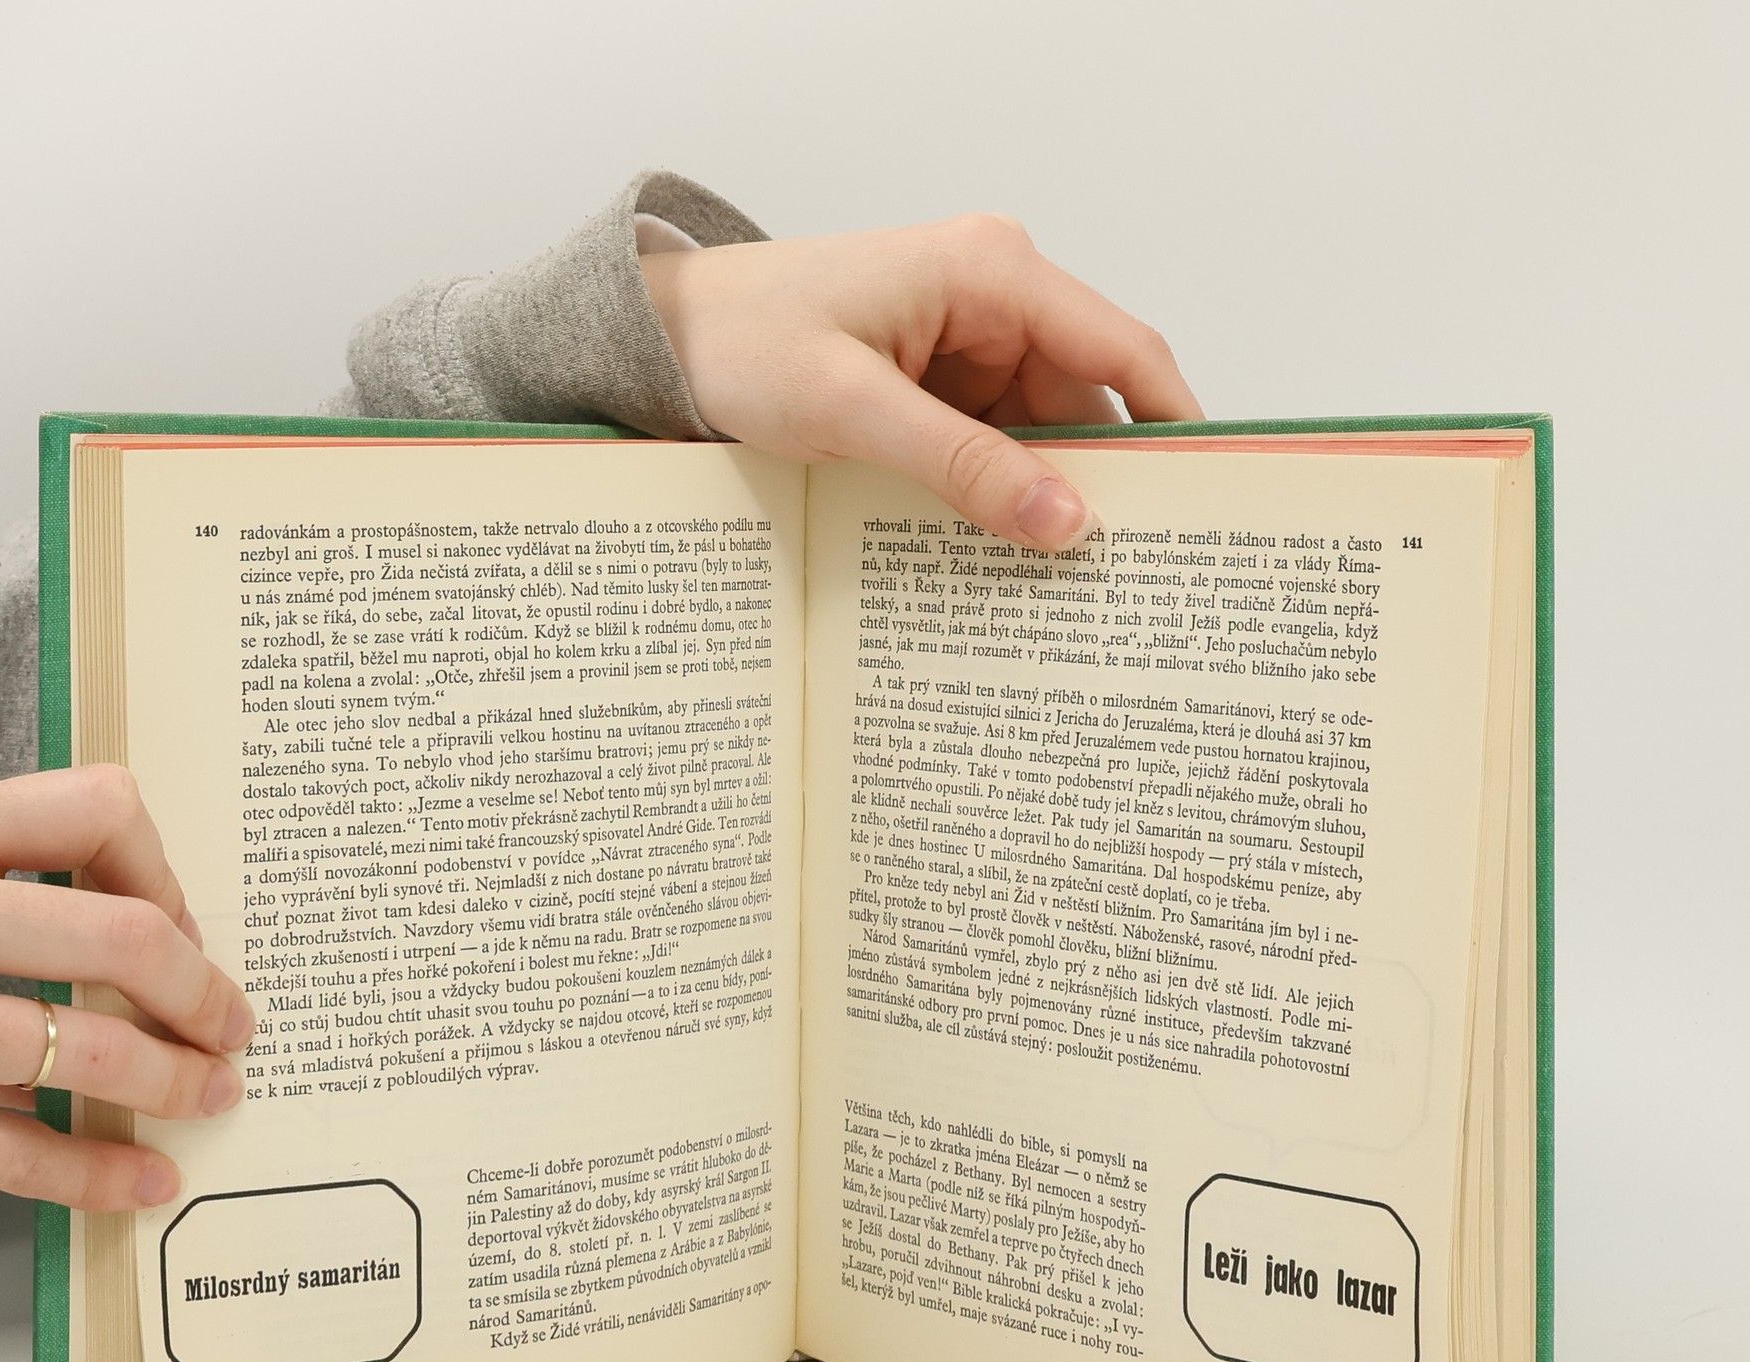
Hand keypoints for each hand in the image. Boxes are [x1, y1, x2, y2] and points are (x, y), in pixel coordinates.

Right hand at [0, 767, 254, 1210]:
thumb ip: (17, 876)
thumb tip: (173, 937)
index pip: (93, 809)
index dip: (165, 871)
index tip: (181, 926)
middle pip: (120, 935)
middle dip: (201, 991)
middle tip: (232, 1025)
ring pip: (91, 1050)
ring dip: (176, 1082)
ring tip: (209, 1093)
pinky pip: (31, 1156)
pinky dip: (107, 1173)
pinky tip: (149, 1177)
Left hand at [641, 211, 1200, 549]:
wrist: (663, 339)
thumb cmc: (741, 343)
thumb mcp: (853, 410)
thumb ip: (963, 466)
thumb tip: (1066, 521)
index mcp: (991, 271)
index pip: (1123, 350)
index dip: (1174, 426)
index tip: (1206, 500)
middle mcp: (993, 297)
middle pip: (1084, 404)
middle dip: (1095, 484)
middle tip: (1116, 578)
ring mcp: (965, 341)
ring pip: (1038, 435)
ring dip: (1036, 498)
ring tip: (1049, 582)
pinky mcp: (935, 381)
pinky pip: (990, 443)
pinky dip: (992, 493)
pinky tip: (990, 550)